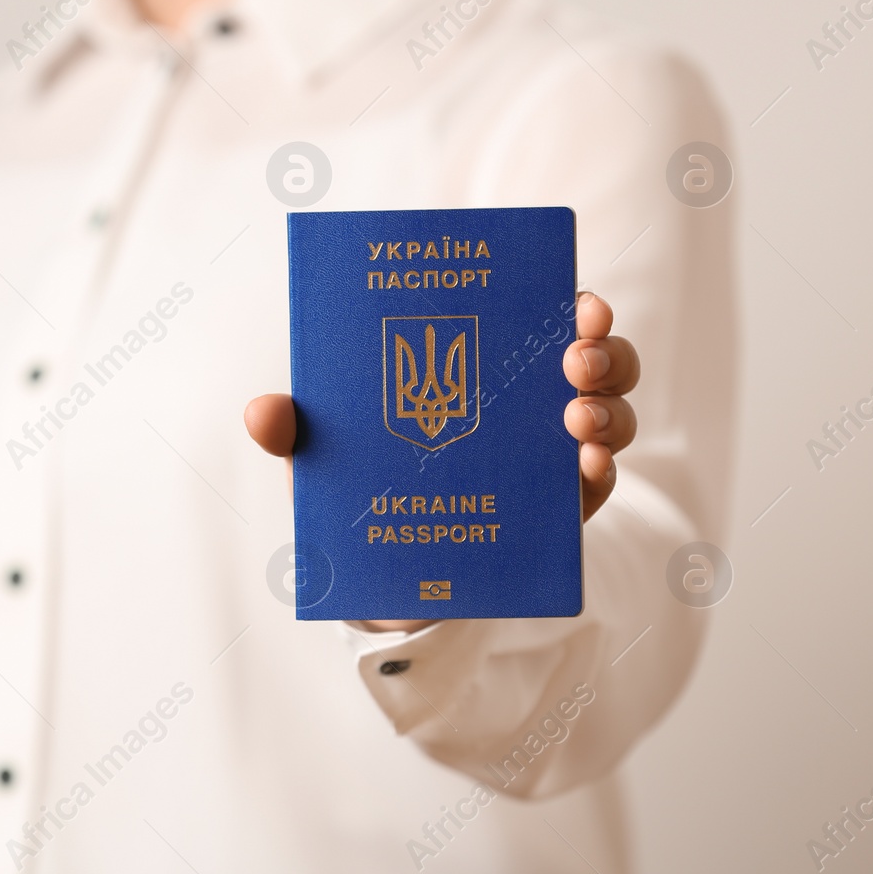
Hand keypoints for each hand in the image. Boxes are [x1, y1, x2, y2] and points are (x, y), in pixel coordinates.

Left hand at [245, 291, 638, 630]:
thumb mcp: (322, 455)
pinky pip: (600, 485)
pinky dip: (602, 472)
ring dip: (607, 410)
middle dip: (601, 349)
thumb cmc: (357, 487)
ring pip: (609, 416)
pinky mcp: (560, 511)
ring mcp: (551, 456)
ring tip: (575, 417)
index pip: (537, 317)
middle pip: (592, 358)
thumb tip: (263, 414)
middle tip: (577, 357)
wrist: (378, 575)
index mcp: (480, 366)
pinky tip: (586, 467)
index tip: (577, 298)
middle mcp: (529, 401)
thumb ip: (294, 430)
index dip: (569, 302)